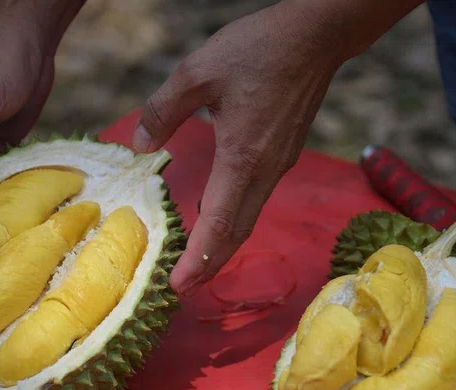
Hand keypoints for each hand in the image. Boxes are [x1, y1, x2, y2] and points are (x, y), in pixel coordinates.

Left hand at [130, 3, 344, 296]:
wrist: (316, 37)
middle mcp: (264, 171)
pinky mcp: (283, 155)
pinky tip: (215, 217)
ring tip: (195, 261)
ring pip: (248, 218)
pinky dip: (233, 220)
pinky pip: (255, 199)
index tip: (178, 285)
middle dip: (210, 265)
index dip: (198, 259)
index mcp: (242, 157)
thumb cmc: (258, 49)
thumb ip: (163, 110)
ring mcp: (278, 165)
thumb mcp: (197, 71)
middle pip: (237, 233)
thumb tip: (139, 144)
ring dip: (222, 245)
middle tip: (182, 287)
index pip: (218, 223)